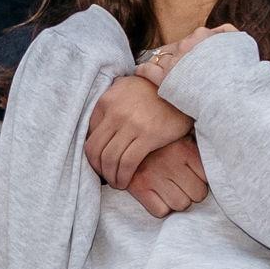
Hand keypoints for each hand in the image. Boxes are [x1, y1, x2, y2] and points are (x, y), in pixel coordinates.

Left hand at [85, 73, 192, 187]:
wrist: (180, 86)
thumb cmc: (152, 91)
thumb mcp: (124, 90)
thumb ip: (108, 107)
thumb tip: (94, 130)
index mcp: (106, 101)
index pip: (89, 135)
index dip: (92, 154)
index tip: (100, 163)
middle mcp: (115, 112)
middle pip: (94, 150)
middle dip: (98, 169)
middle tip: (106, 177)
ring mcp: (131, 124)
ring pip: (109, 159)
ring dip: (110, 176)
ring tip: (116, 183)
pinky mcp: (148, 135)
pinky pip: (127, 162)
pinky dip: (123, 176)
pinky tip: (125, 181)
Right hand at [124, 136, 208, 217]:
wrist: (123, 141)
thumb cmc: (158, 142)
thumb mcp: (180, 135)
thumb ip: (197, 146)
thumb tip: (219, 159)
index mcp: (184, 149)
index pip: (207, 178)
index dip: (202, 179)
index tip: (194, 176)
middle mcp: (171, 163)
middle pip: (198, 195)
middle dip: (192, 192)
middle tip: (182, 185)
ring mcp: (154, 176)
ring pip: (181, 205)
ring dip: (177, 201)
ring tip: (170, 190)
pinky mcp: (139, 188)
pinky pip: (161, 211)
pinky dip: (161, 208)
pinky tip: (157, 196)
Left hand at [137, 23, 239, 87]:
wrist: (230, 93)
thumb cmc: (239, 71)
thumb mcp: (241, 44)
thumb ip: (230, 34)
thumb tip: (226, 30)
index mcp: (202, 36)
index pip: (192, 38)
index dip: (191, 47)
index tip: (190, 53)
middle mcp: (185, 46)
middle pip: (175, 47)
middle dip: (175, 54)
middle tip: (174, 62)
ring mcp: (173, 62)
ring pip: (159, 56)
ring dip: (158, 60)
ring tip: (154, 64)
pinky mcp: (164, 78)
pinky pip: (147, 70)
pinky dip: (142, 69)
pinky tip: (139, 71)